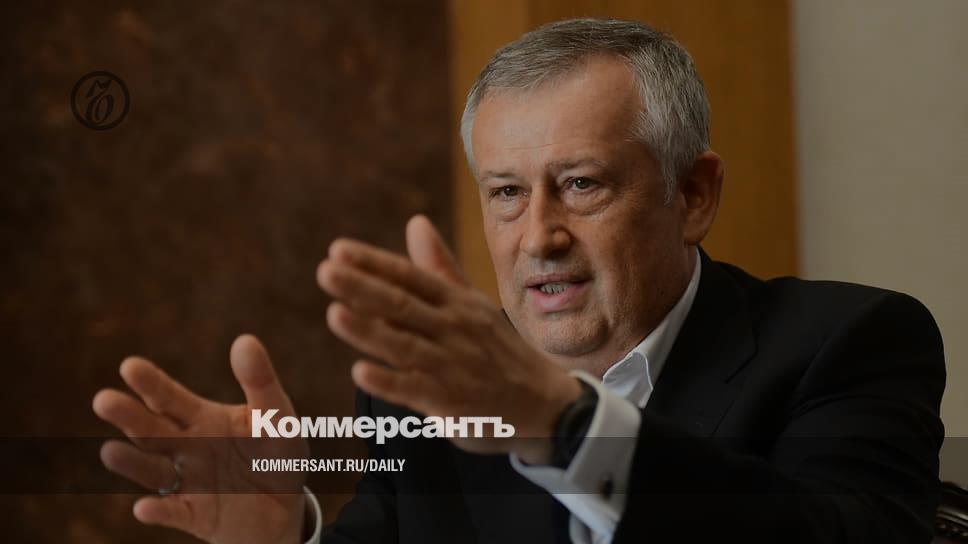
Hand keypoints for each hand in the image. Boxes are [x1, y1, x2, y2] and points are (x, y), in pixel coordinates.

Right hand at [93, 335, 309, 543]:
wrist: (287, 505)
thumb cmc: (276, 453)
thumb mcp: (276, 415)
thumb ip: (261, 381)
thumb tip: (245, 340)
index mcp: (201, 418)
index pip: (169, 398)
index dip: (151, 383)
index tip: (129, 365)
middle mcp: (185, 448)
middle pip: (151, 430)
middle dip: (128, 416)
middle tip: (104, 400)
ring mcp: (186, 483)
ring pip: (153, 470)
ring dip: (132, 462)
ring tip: (110, 451)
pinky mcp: (195, 515)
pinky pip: (173, 513)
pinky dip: (159, 511)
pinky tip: (145, 507)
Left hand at [316, 215, 581, 462]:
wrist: (544, 403)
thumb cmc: (498, 349)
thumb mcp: (474, 303)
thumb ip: (439, 266)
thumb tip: (415, 222)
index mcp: (457, 302)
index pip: (410, 277)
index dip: (374, 263)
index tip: (338, 250)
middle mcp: (454, 329)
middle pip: (402, 305)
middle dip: (362, 288)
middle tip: (325, 271)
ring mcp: (452, 366)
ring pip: (404, 345)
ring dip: (369, 331)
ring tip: (334, 314)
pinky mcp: (451, 403)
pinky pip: (415, 391)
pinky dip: (389, 382)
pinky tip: (360, 372)